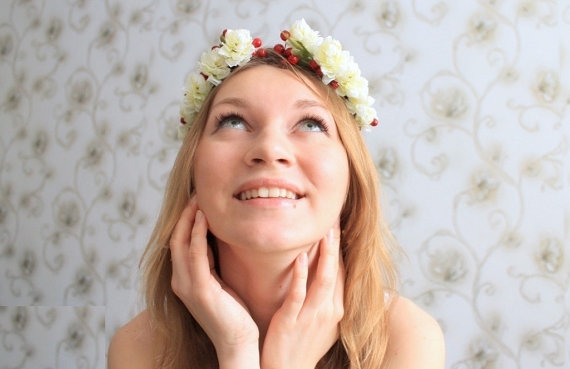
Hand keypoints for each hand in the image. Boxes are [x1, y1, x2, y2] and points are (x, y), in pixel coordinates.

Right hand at [170, 198, 259, 366]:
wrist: (237, 341)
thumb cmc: (233, 312)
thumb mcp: (219, 281)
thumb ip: (212, 262)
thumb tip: (217, 238)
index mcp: (184, 279)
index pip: (180, 243)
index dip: (186, 221)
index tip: (197, 200)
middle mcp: (179, 281)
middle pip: (176, 239)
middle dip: (185, 215)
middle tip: (196, 194)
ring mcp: (186, 285)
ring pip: (182, 243)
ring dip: (189, 219)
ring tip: (199, 199)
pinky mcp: (199, 290)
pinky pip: (196, 254)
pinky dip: (198, 234)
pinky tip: (204, 218)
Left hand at [261, 223, 343, 368]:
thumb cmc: (303, 345)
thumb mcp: (323, 323)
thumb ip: (327, 299)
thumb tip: (328, 276)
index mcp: (336, 309)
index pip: (341, 273)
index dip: (340, 249)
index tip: (338, 227)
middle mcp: (329, 311)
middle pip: (335, 271)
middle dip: (335, 244)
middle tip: (334, 219)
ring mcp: (311, 316)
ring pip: (322, 280)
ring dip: (324, 255)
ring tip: (324, 232)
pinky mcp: (292, 320)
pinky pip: (298, 294)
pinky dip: (300, 275)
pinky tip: (298, 258)